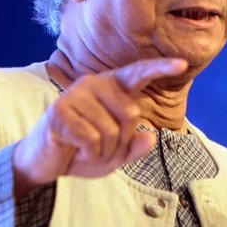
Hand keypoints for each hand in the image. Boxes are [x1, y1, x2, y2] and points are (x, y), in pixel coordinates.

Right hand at [12, 57, 187, 195]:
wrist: (45, 162)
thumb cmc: (81, 151)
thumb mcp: (114, 155)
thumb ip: (134, 148)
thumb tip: (150, 137)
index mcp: (110, 89)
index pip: (138, 74)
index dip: (160, 68)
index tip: (182, 63)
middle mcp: (93, 84)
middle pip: (131, 114)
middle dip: (120, 142)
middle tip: (99, 147)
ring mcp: (75, 95)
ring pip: (110, 131)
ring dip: (102, 152)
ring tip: (84, 148)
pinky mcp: (60, 112)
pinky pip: (91, 139)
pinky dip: (88, 154)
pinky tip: (74, 150)